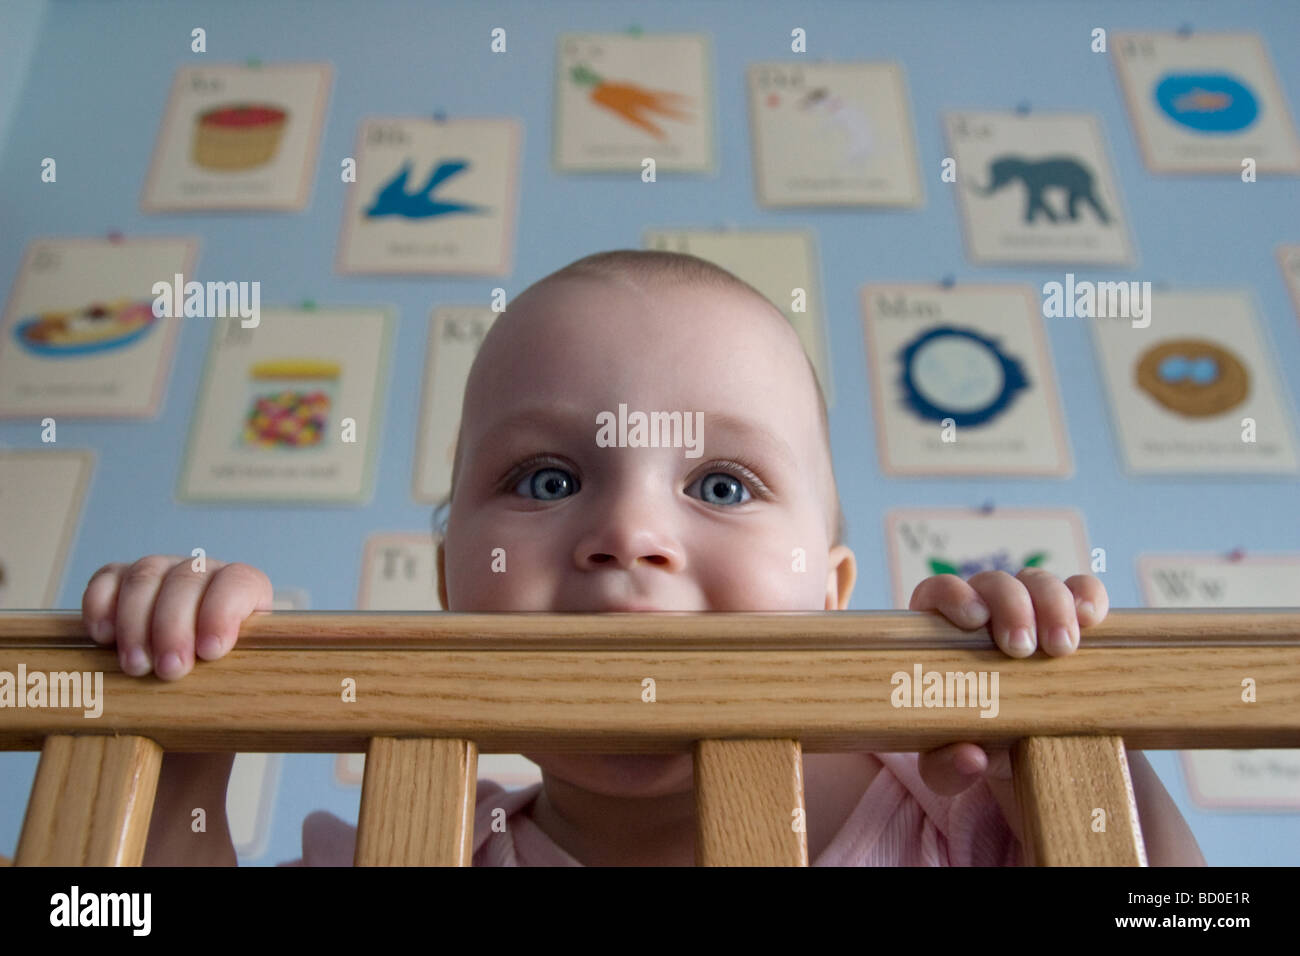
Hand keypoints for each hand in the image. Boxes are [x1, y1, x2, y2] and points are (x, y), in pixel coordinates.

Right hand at [81, 554, 272, 680]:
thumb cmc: (223, 681)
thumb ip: (244, 671)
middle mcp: (203, 572)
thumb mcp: (244, 675)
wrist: (191, 680)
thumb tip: (237, 686)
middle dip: (174, 627)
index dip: (222, 612)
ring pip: (146, 577)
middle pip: (186, 580)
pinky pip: (108, 578)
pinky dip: (101, 605)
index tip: (210, 652)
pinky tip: (103, 638)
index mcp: (244, 588)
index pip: (239, 582)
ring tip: (136, 667)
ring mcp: (162, 571)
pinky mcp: (122, 580)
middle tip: (170, 670)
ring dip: (137, 624)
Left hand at [907, 569, 1109, 842]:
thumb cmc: (973, 748)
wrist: (1028, 755)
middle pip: (993, 583)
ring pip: (1038, 581)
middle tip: (1023, 648)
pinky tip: (1092, 619)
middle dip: (1011, 606)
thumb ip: (945, 768)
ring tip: (1063, 648)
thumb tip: (970, 758)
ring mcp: (1030, 609)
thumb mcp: (950, 768)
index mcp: (941, 635)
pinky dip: (1088, 596)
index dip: (952, 595)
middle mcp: (984, 612)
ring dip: (1051, 605)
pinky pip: (1083, 590)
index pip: (936, 592)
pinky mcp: (1074, 618)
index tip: (974, 619)